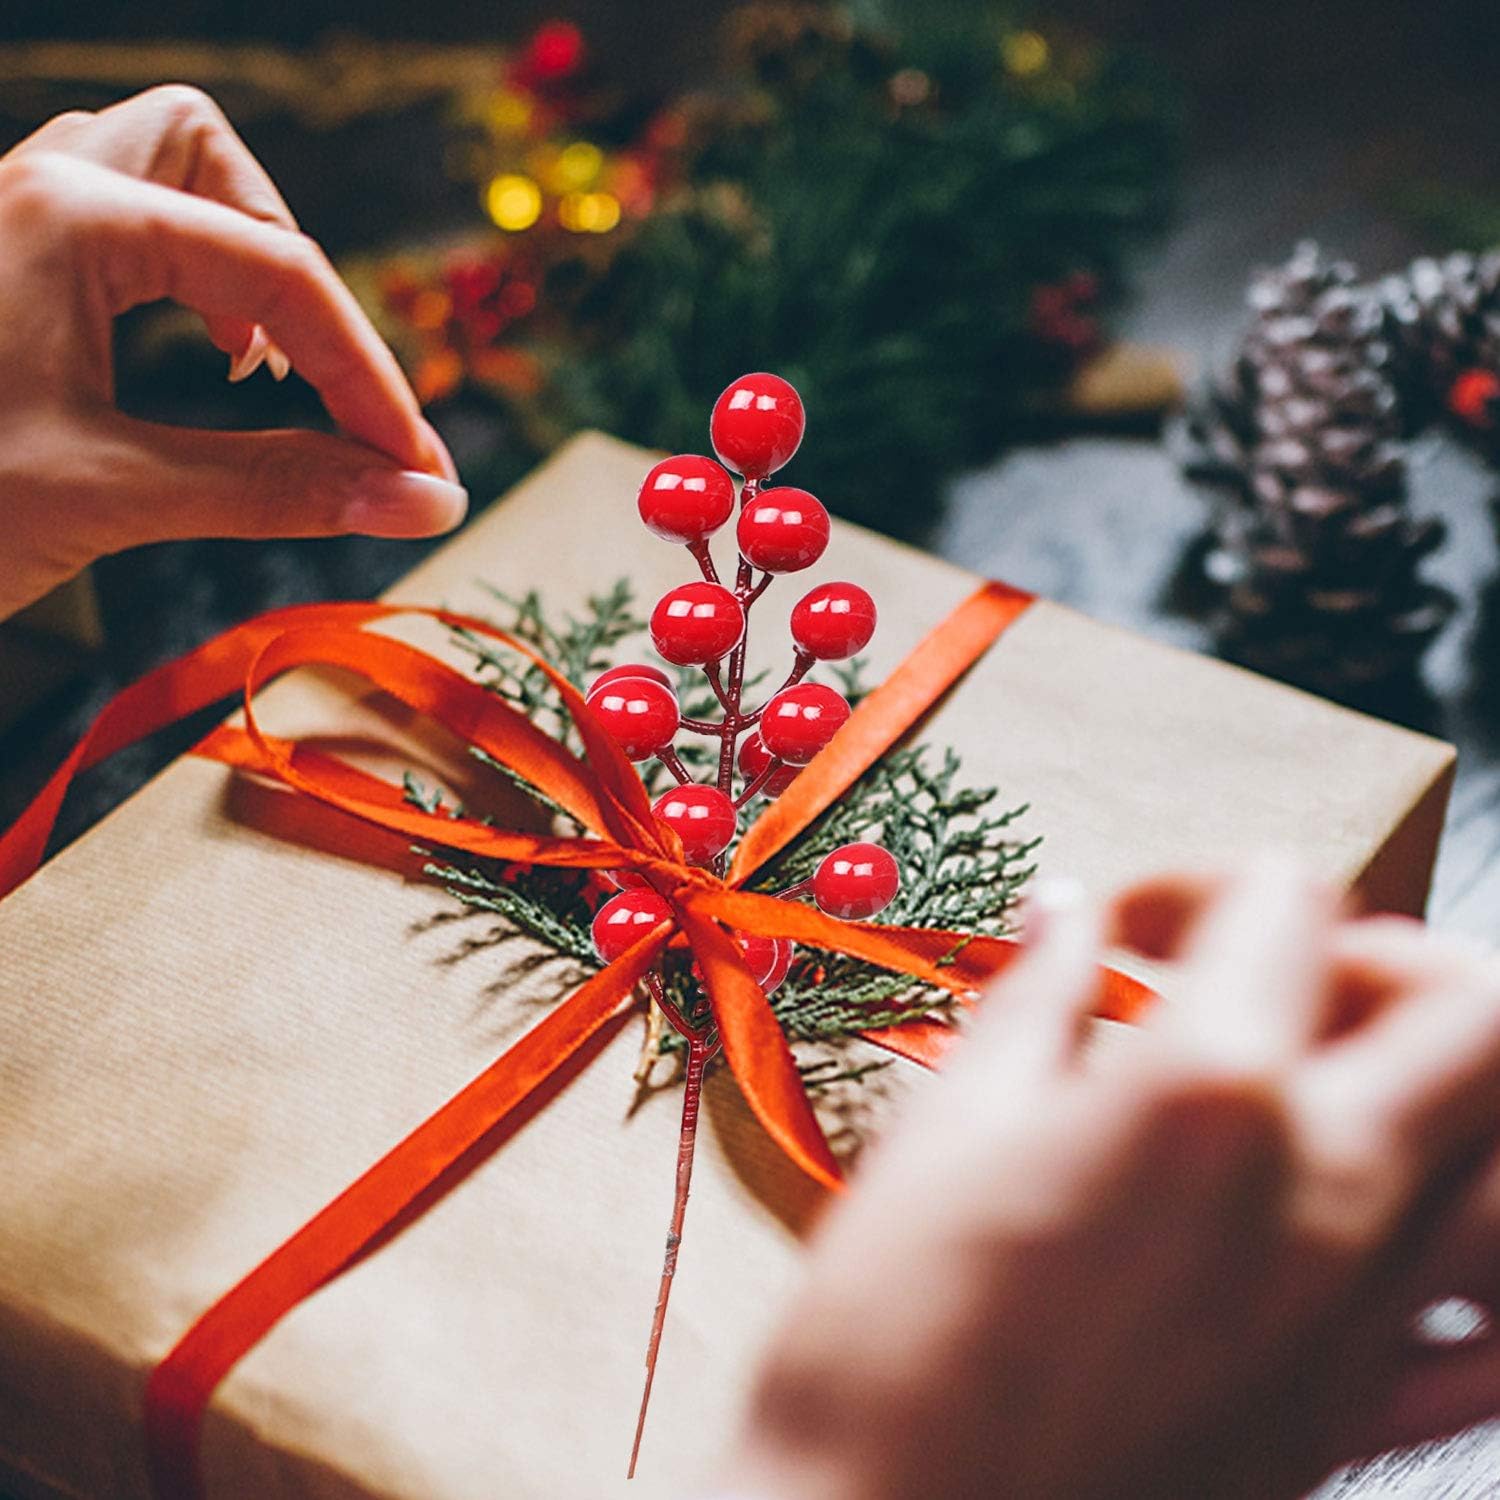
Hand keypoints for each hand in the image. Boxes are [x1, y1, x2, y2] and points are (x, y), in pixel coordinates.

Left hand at [0, 86, 465, 620]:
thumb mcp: (110, 497)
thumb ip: (278, 489)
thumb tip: (421, 502)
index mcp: (64, 218)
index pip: (279, 272)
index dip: (370, 377)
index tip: (420, 471)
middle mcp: (35, 186)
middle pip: (212, 160)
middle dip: (295, 273)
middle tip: (326, 389)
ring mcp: (10, 219)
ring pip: (158, 168)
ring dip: (233, 250)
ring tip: (258, 364)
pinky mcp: (4, 268)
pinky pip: (117, 220)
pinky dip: (180, 274)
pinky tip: (194, 357)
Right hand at [731, 861, 1499, 1499]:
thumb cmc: (894, 1320)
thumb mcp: (951, 1119)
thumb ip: (1039, 995)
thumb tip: (1069, 914)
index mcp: (1210, 1087)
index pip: (1289, 900)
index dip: (1201, 885)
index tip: (1128, 933)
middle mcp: (1322, 1182)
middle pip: (1465, 1000)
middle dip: (1377, 954)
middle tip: (1266, 983)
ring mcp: (1357, 1303)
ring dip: (1440, 1088)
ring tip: (1326, 1088)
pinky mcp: (1352, 1406)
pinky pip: (1482, 1330)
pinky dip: (1462, 1261)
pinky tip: (1367, 1233)